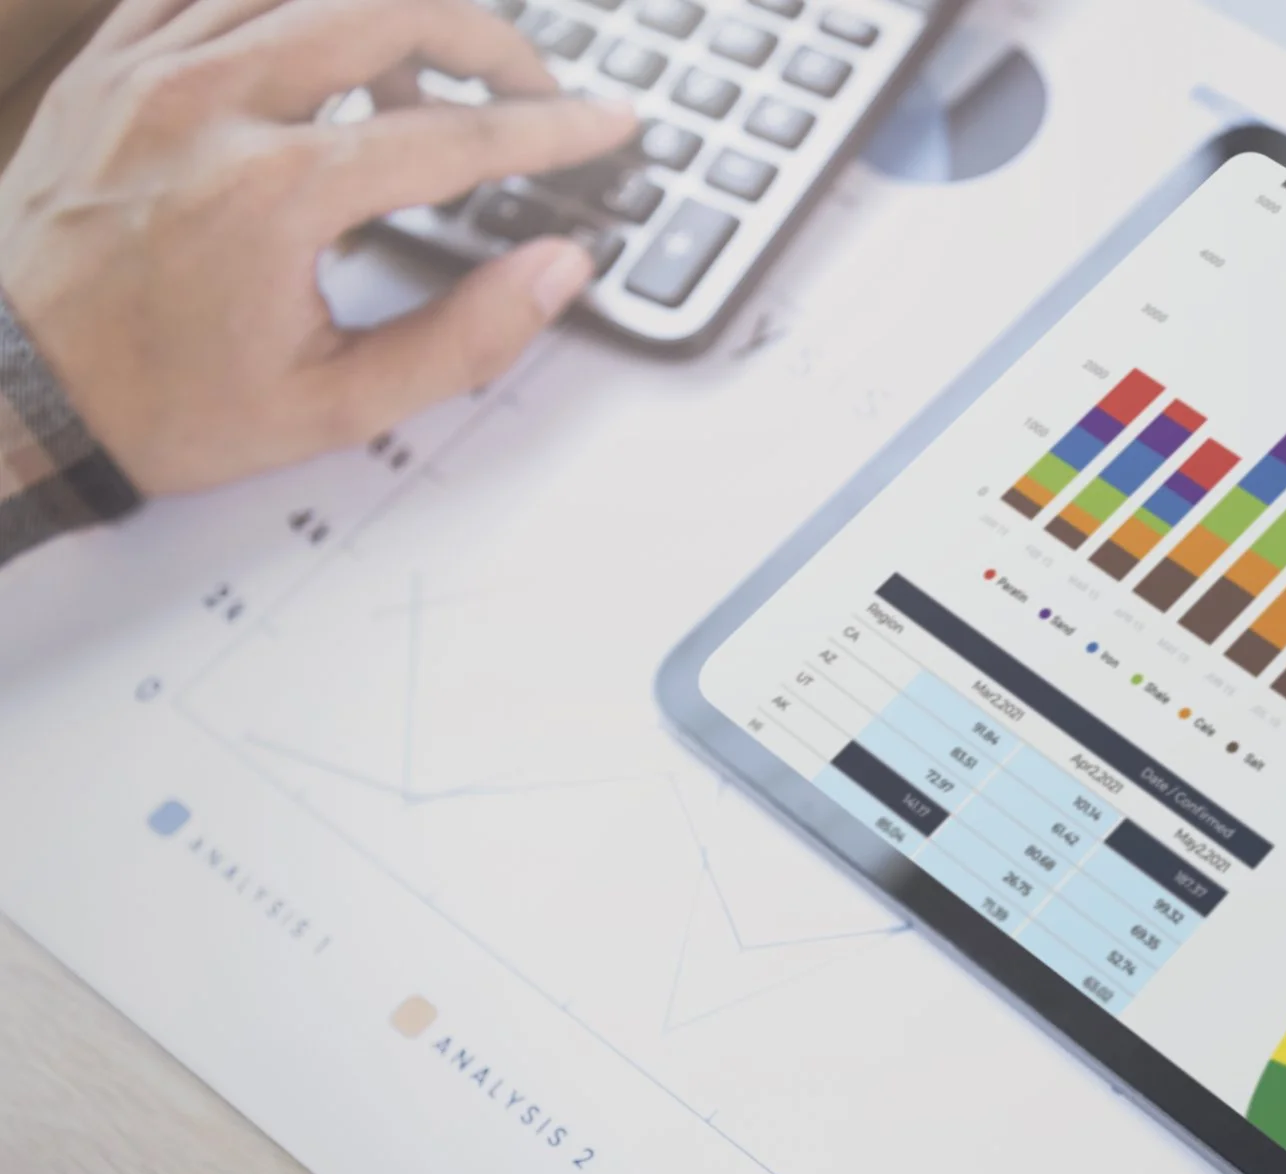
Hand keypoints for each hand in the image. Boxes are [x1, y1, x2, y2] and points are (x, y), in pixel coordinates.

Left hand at [0, 0, 638, 495]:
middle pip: (386, 12)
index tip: (607, 124)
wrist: (11, 391)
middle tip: (530, 86)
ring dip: (390, 15)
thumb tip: (557, 270)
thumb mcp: (335, 404)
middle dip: (484, 38)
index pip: (454, 134)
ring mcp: (150, 70)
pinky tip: (324, 42)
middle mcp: (212, 104)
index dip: (550, 130)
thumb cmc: (159, 402)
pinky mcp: (109, 63)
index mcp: (276, 192)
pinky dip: (288, 4)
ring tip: (430, 71)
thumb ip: (464, 337)